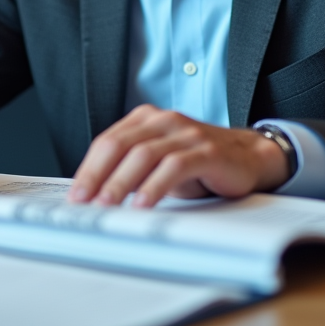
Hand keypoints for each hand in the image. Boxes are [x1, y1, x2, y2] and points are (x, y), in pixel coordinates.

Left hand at [67, 105, 289, 208]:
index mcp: (146, 119)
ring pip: (144, 155)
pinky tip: (143, 204)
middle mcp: (164, 121)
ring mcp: (185, 134)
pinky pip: (174, 166)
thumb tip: (94, 197)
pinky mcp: (206, 151)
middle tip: (83, 203)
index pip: (107, 142)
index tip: (75, 196)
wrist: (248, 157)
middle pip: (120, 146)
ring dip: (121, 183)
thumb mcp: (159, 163)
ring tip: (107, 206)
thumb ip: (131, 171)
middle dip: (97, 176)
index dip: (88, 168)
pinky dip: (155, 187)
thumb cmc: (198, 163)